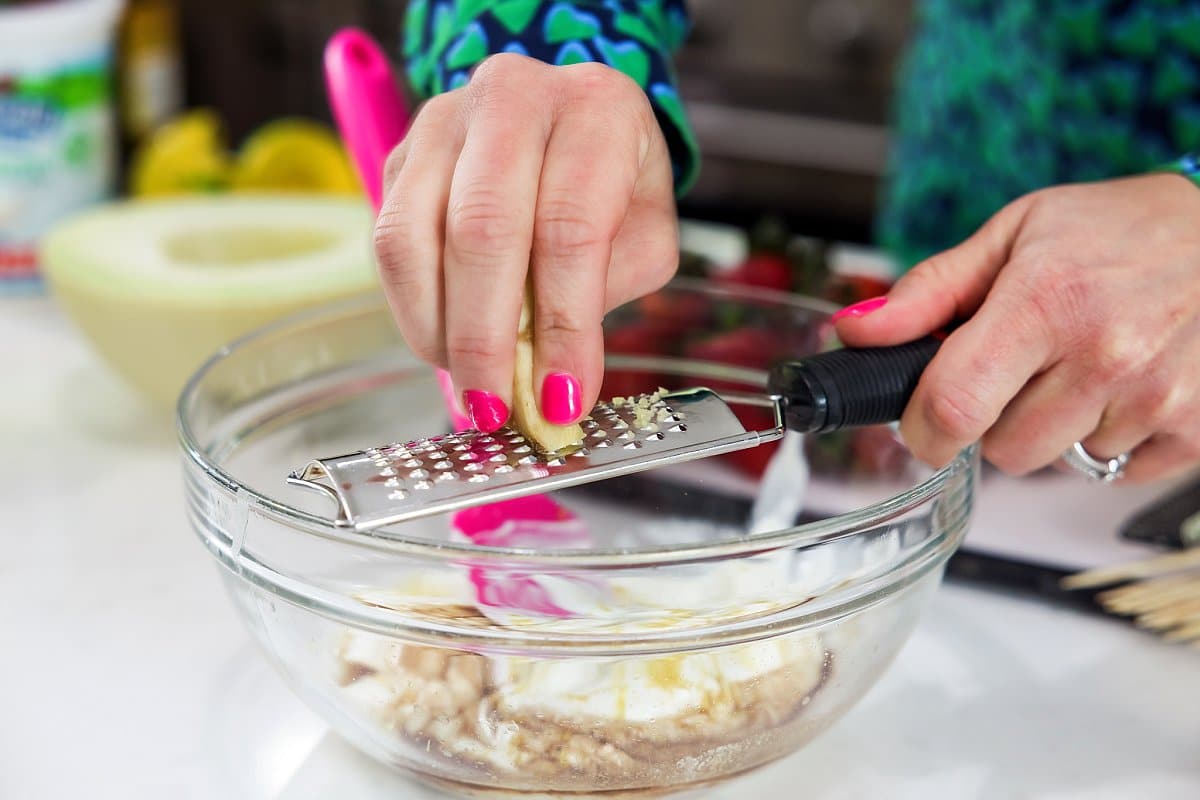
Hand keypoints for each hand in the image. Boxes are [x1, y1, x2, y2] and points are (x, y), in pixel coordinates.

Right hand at [374, 53, 678, 430]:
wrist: (569, 125)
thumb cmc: (614, 188)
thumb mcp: (643, 236)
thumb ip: (603, 294)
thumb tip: (552, 380)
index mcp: (595, 109)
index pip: (570, 227)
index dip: (563, 324)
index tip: (562, 397)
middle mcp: (513, 96)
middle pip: (482, 228)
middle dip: (486, 337)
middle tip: (497, 408)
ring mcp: (444, 120)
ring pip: (414, 236)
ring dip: (438, 330)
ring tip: (469, 387)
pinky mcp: (401, 155)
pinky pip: (388, 242)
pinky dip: (413, 310)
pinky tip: (444, 345)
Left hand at [836, 174, 1199, 482]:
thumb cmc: (1124, 228)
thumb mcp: (1016, 233)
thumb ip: (931, 290)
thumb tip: (857, 333)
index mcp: (1047, 301)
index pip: (953, 407)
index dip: (923, 429)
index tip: (923, 422)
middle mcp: (1106, 355)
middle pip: (1004, 452)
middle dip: (993, 422)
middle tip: (1020, 373)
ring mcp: (1158, 399)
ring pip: (1059, 466)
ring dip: (1055, 431)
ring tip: (1081, 369)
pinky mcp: (1199, 430)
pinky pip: (1119, 472)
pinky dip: (1109, 442)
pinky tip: (1123, 388)